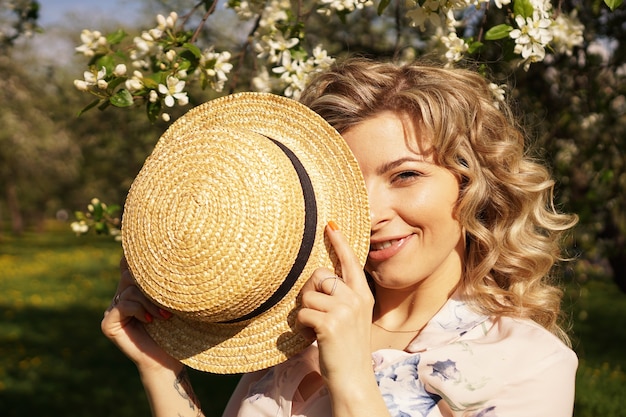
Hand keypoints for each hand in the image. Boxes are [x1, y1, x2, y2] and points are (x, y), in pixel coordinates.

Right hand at [101, 257, 180, 371]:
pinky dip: (139, 310)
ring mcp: (112, 311)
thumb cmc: (175, 331)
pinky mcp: (108, 324)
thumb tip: (166, 257)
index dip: (133, 257)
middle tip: (168, 306)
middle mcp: (120, 298)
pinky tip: (149, 321)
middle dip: (151, 288)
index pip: (128, 266)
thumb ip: (161, 283)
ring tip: (165, 317)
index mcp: (134, 290)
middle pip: (130, 275)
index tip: (146, 246)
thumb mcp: (170, 302)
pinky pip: (122, 305)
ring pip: (129, 291)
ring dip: (150, 302)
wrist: (167, 361)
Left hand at [296, 222, 374, 386]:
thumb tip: (321, 278)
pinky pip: (303, 313)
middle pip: (320, 275)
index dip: (339, 242)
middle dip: (310, 291)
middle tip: (314, 310)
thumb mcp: (353, 318)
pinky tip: (313, 337)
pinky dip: (301, 326)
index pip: (350, 262)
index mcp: (363, 294)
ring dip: (305, 312)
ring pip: (308, 295)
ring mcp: (344, 310)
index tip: (330, 224)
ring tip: (316, 328)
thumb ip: (343, 297)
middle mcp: (356, 298)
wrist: (353, 378)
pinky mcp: (329, 323)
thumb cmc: (347, 348)